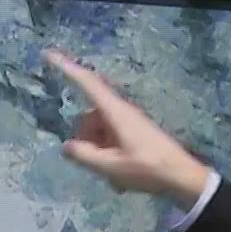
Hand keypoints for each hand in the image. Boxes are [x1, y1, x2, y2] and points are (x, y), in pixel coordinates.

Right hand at [42, 48, 210, 205]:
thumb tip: (67, 146)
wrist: (182, 177)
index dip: (66, 67)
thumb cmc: (147, 168)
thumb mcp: (110, 166)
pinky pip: (112, 138)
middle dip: (85, 137)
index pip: (86, 83)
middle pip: (90, 116)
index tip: (48, 54)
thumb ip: (84, 155)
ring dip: (98, 150)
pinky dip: (109, 154)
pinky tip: (118, 177)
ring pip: (100, 129)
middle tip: (94, 164)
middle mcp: (121, 111)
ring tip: (111, 176)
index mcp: (115, 112)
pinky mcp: (136, 132)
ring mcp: (130, 121)